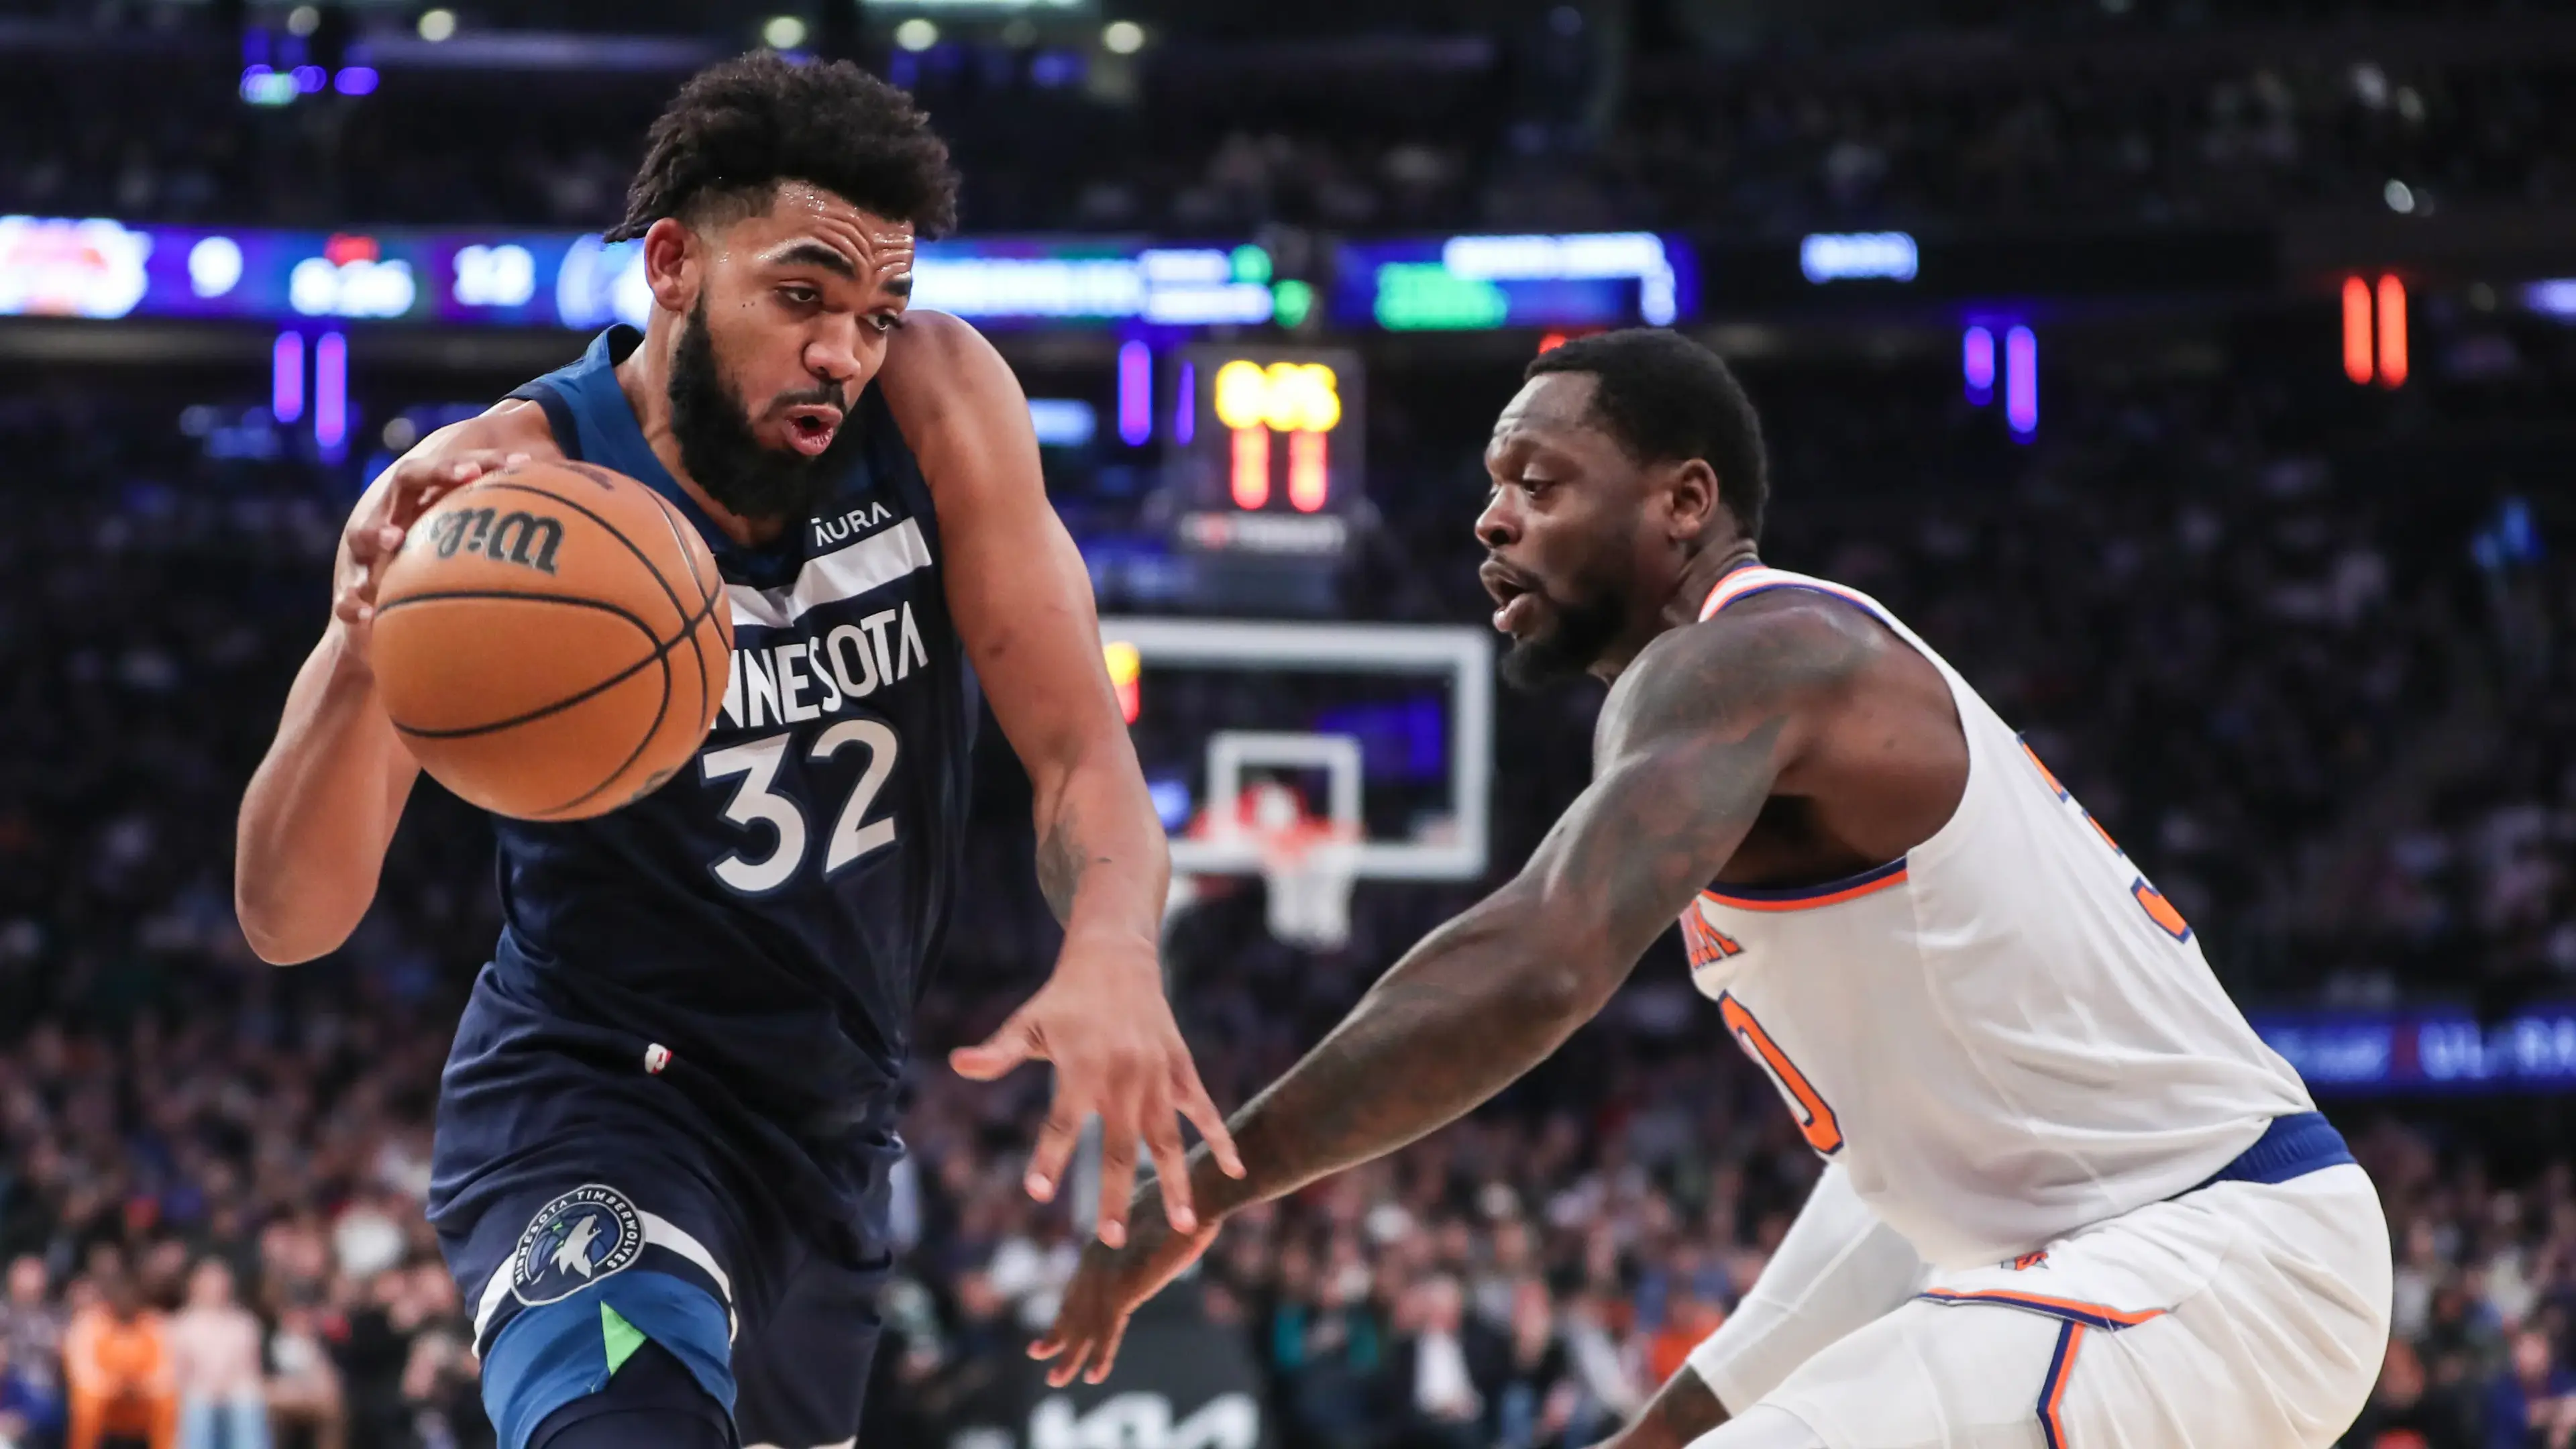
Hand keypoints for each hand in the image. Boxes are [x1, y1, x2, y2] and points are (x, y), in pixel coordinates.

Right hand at [333, 449, 528, 664]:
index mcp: (422, 501)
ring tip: (395, 539)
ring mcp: (365, 554)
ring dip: (378, 532)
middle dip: (438, 472)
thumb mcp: (466, 553)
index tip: (519, 461)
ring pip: (362, 533)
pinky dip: (353, 603)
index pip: (451, 469)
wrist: (379, 623)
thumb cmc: (435, 575)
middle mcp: (391, 516)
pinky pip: (346, 597)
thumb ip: (505, 535)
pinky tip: (366, 612)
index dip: (483, 461)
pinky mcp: (350, 592)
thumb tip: (568, 522)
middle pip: (408, 478)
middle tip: (469, 474)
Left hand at [952, 936, 1242, 1245]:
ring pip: (1167, 1138)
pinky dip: (1221, 1138)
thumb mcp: (1027, 1022)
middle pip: (1119, 1146)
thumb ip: (998, 1051)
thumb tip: (956, 1064)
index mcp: (1083, 1068)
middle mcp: (1124, 1076)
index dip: (1048, 1157)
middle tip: (1110, 1239)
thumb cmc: (1065, 998)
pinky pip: (1204, 1109)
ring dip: (1175, 1182)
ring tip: (1184, 1226)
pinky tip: (1236, 1170)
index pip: (1061, 1121)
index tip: (1036, 1193)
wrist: (1117, 958)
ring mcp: (1158, 1076)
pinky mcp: (1180, 1069)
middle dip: (1114, 1193)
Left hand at [1029, 1181, 1218, 1385]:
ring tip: (1055, 1380)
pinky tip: (1093, 1377)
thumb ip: (1139, 1237)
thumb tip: (1145, 1238)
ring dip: (1070, 1356)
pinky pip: (1108, 1330)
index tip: (1052, 1323)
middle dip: (1056, 1334)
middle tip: (1037, 1354)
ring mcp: (1108, 1275)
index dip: (1064, 1309)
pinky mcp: (1125, 1288)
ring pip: (1084, 1325)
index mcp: (1101, 1245)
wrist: (1198, 1196)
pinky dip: (1101, 1355)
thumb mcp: (1152, 1221)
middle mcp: (1096, 1261)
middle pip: (1072, 1307)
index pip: (1077, 1287)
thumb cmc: (1182, 1202)